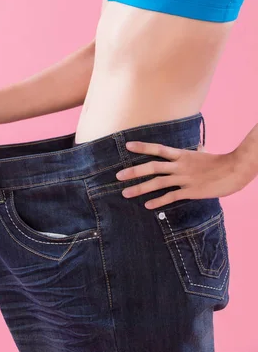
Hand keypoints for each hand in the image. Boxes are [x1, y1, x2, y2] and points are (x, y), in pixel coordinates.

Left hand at [116, 140, 244, 209]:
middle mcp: (180, 165)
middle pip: (152, 167)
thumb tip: (198, 146)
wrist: (234, 170)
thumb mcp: (205, 154)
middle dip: (134, 172)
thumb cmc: (220, 162)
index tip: (127, 146)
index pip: (158, 149)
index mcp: (182, 155)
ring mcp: (184, 179)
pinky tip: (147, 205)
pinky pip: (171, 197)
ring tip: (125, 193)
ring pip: (157, 183)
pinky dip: (158, 201)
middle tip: (118, 176)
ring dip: (140, 188)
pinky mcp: (190, 191)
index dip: (142, 147)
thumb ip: (197, 151)